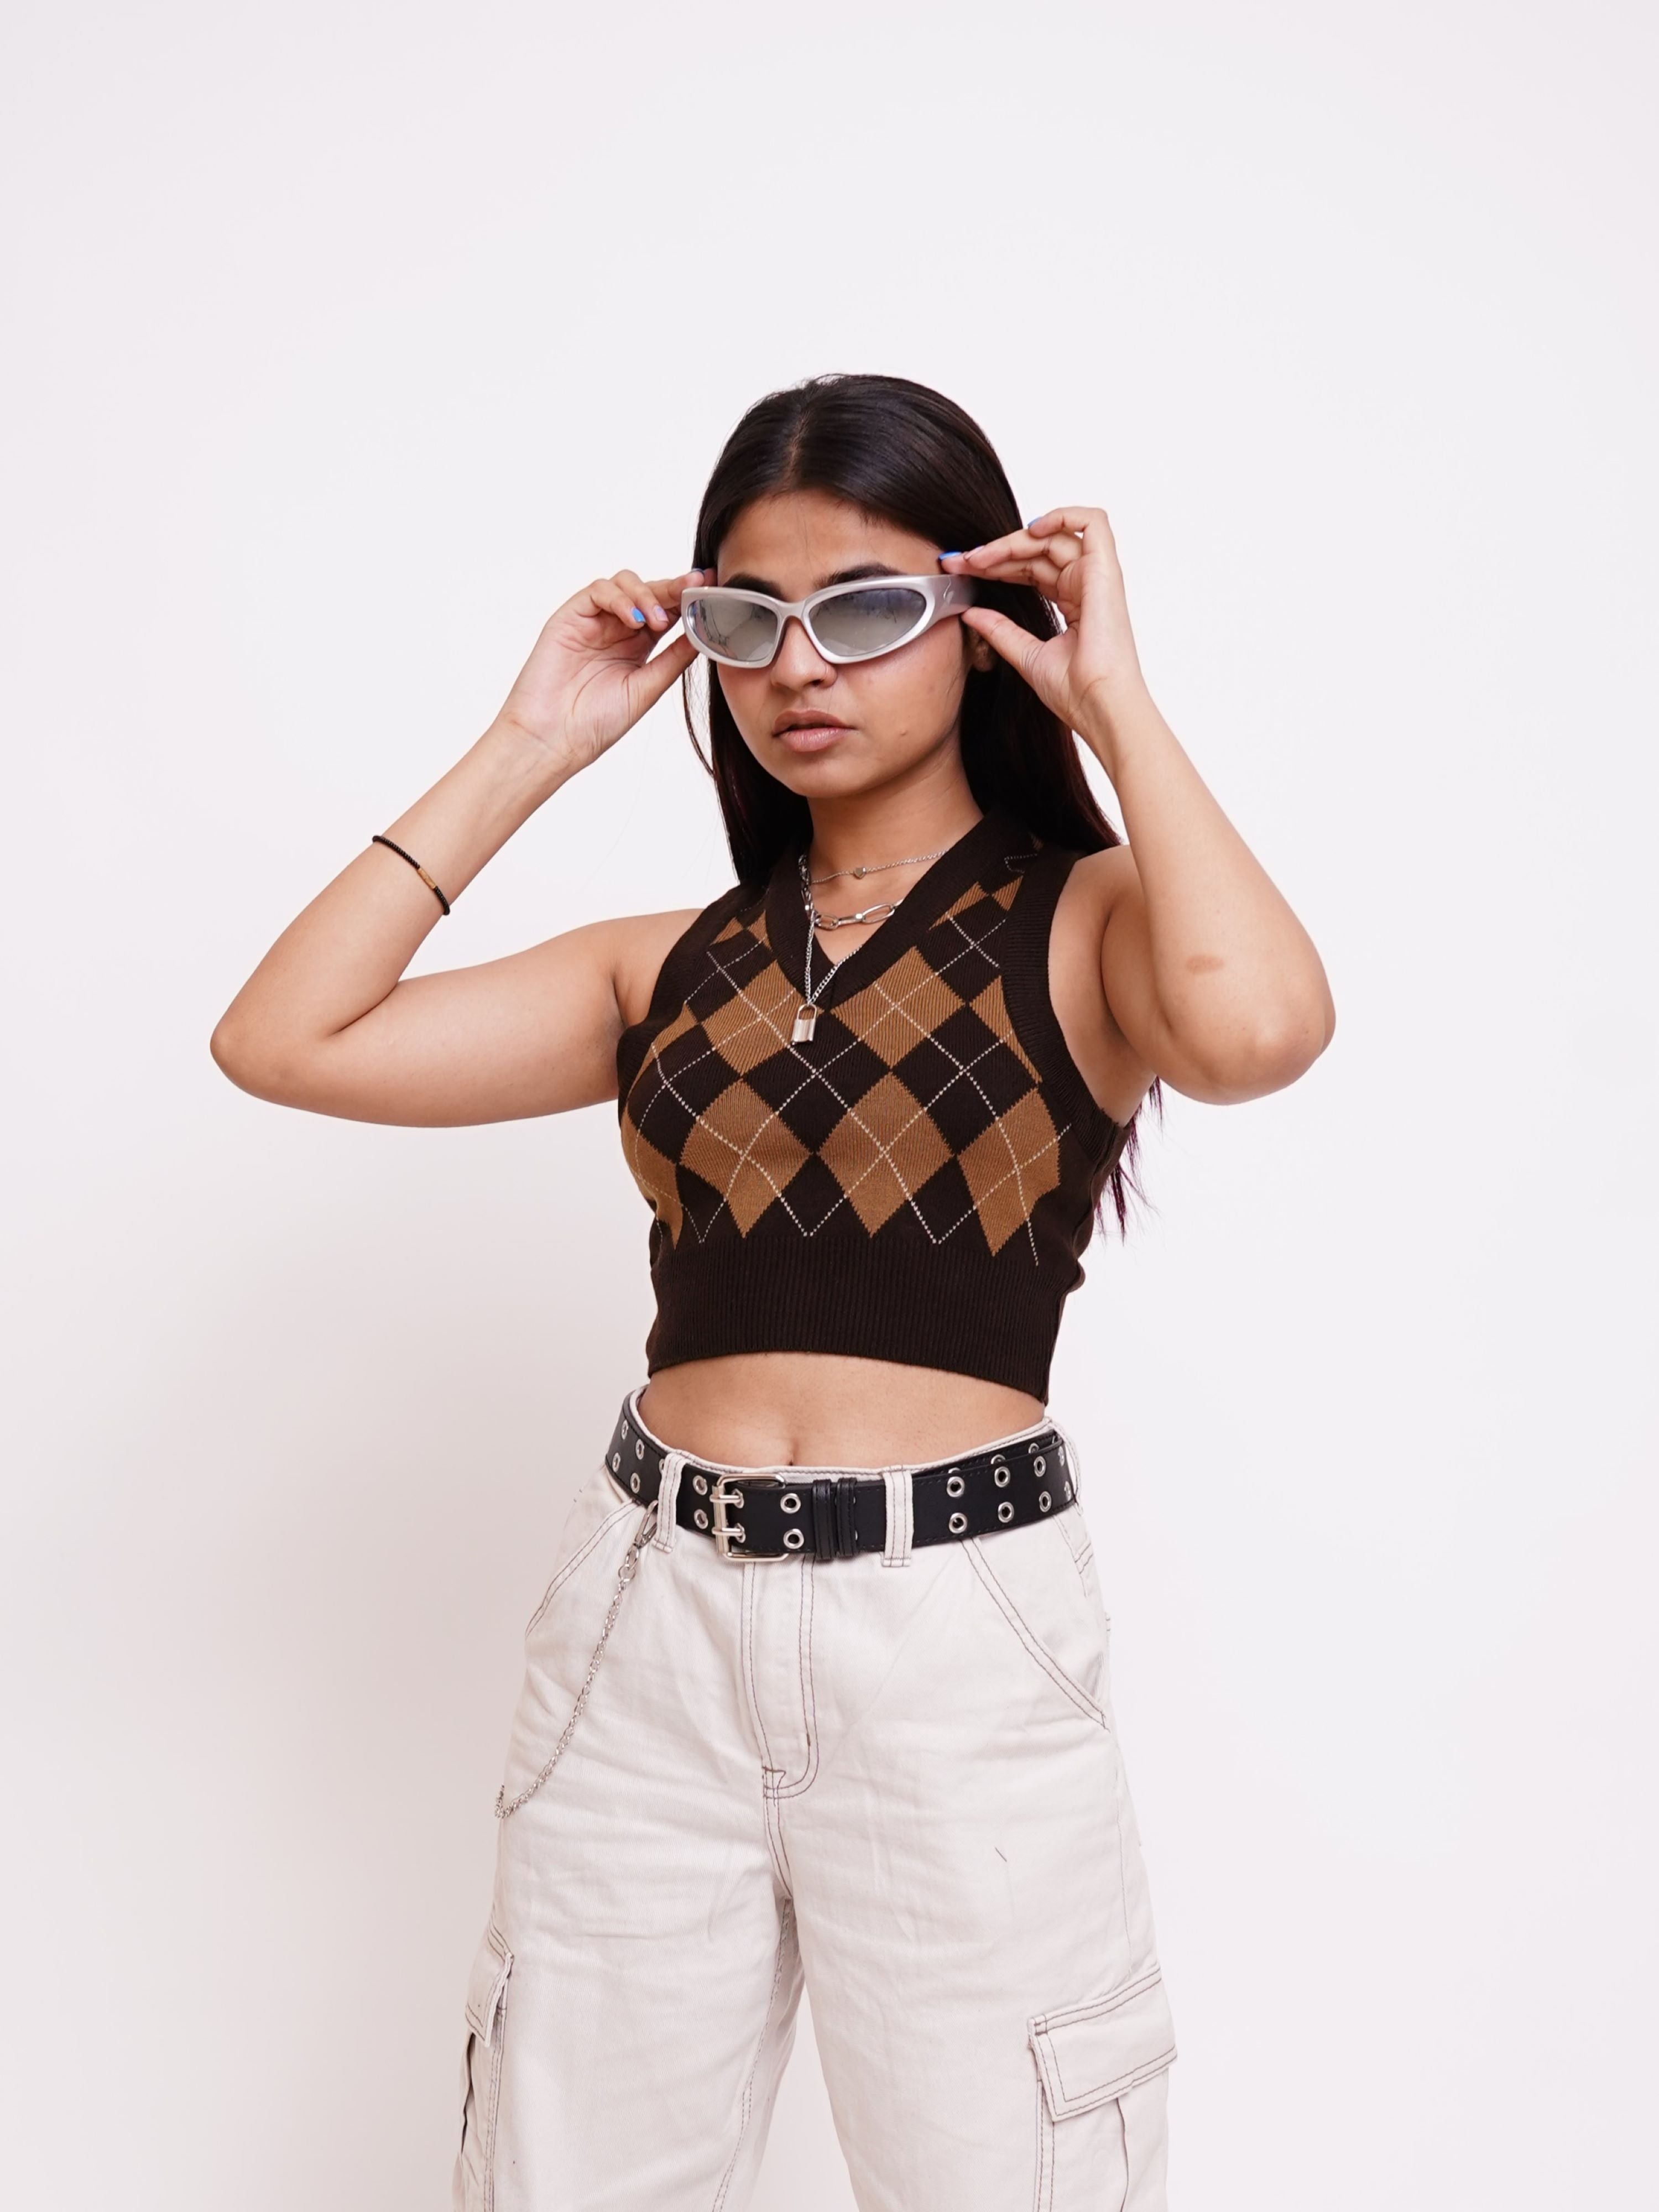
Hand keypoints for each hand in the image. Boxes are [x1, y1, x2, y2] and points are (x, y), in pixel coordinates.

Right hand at [493, 566, 702, 772]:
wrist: (555, 738)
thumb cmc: (596, 723)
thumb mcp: (648, 687)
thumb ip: (674, 658)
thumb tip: (704, 633)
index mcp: (638, 646)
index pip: (668, 612)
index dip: (688, 599)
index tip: (712, 589)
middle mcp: (617, 629)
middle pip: (649, 592)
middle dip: (674, 588)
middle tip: (695, 586)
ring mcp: (594, 621)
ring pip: (624, 583)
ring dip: (647, 594)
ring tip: (657, 621)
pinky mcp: (570, 617)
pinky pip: (597, 591)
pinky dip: (619, 598)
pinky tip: (633, 620)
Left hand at [944, 507, 1146, 745]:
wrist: (1097, 705)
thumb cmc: (1075, 691)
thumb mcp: (1025, 654)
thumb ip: (999, 630)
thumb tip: (969, 614)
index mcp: (1073, 603)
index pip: (1030, 568)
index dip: (995, 565)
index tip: (960, 570)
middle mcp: (1086, 585)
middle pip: (1036, 550)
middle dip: (994, 552)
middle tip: (960, 562)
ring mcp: (1097, 576)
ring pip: (1053, 536)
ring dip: (1012, 541)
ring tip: (980, 558)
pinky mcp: (1105, 570)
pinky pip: (1091, 522)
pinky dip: (1062, 516)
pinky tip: (1029, 530)